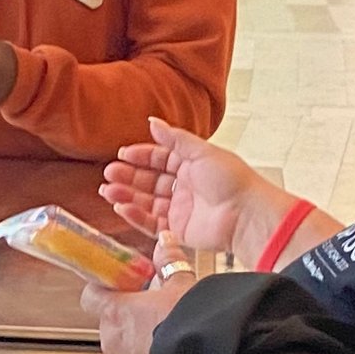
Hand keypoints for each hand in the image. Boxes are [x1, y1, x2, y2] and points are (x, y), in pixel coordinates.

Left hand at [87, 266, 191, 353]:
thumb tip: (165, 243)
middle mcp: (111, 342)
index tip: (121, 285)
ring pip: (122, 352)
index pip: (91, 294)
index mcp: (116, 312)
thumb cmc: (191, 331)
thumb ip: (170, 263)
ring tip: (169, 344)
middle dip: (131, 319)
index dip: (105, 288)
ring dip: (139, 347)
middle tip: (157, 315)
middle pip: (111, 324)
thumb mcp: (184, 287)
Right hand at [100, 119, 306, 264]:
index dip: (140, 156)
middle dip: (128, 176)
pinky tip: (121, 207)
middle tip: (109, 172)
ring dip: (126, 195)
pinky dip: (135, 215)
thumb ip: (174, 138)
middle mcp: (185, 187)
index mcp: (192, 165)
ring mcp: (180, 209)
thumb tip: (152, 122)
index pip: (160, 158)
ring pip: (146, 202)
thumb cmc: (233, 181)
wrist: (246, 215)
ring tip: (108, 190)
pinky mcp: (178, 231)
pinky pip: (151, 223)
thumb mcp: (201, 151)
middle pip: (149, 181)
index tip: (123, 154)